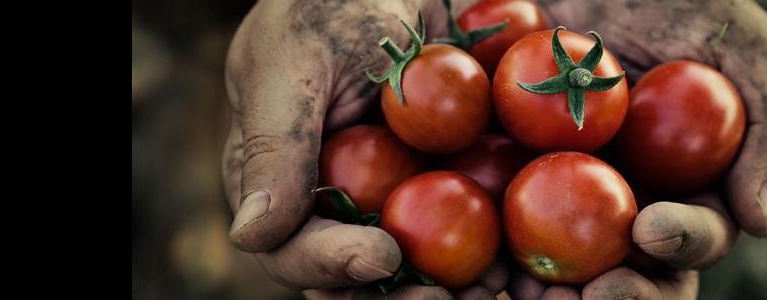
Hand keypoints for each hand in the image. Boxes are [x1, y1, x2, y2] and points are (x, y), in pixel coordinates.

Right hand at [221, 0, 504, 297]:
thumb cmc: (328, 5)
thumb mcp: (294, 62)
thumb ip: (274, 147)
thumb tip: (250, 233)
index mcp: (279, 183)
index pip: (291, 248)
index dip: (330, 265)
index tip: (380, 256)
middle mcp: (333, 204)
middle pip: (354, 277)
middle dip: (395, 298)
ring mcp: (392, 199)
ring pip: (412, 268)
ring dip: (445, 289)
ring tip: (487, 290)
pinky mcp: (446, 186)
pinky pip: (465, 232)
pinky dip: (489, 253)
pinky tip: (516, 262)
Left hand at [506, 0, 766, 297]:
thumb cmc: (684, 1)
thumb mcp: (744, 48)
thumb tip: (761, 224)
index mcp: (692, 187)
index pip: (695, 237)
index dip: (680, 244)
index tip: (648, 227)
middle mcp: (634, 202)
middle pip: (634, 273)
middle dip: (619, 296)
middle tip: (591, 296)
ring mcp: (571, 196)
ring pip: (568, 270)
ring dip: (555, 297)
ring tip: (532, 294)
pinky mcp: (513, 178)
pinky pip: (504, 225)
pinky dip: (497, 254)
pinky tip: (490, 265)